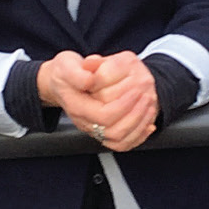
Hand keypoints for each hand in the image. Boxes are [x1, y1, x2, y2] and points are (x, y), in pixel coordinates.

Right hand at [39, 51, 157, 151]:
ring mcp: (94, 128)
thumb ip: (77, 73)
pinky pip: (122, 144)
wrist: (59, 81)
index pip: (104, 115)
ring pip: (120, 140)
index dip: (123, 105)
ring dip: (139, 124)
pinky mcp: (101, 130)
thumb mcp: (67, 64)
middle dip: (135, 114)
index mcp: (77, 106)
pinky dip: (138, 136)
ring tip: (149, 106)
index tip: (136, 89)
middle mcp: (85, 121)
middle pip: (114, 131)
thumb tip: (90, 80)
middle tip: (147, 96)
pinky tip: (147, 124)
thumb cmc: (64, 71)